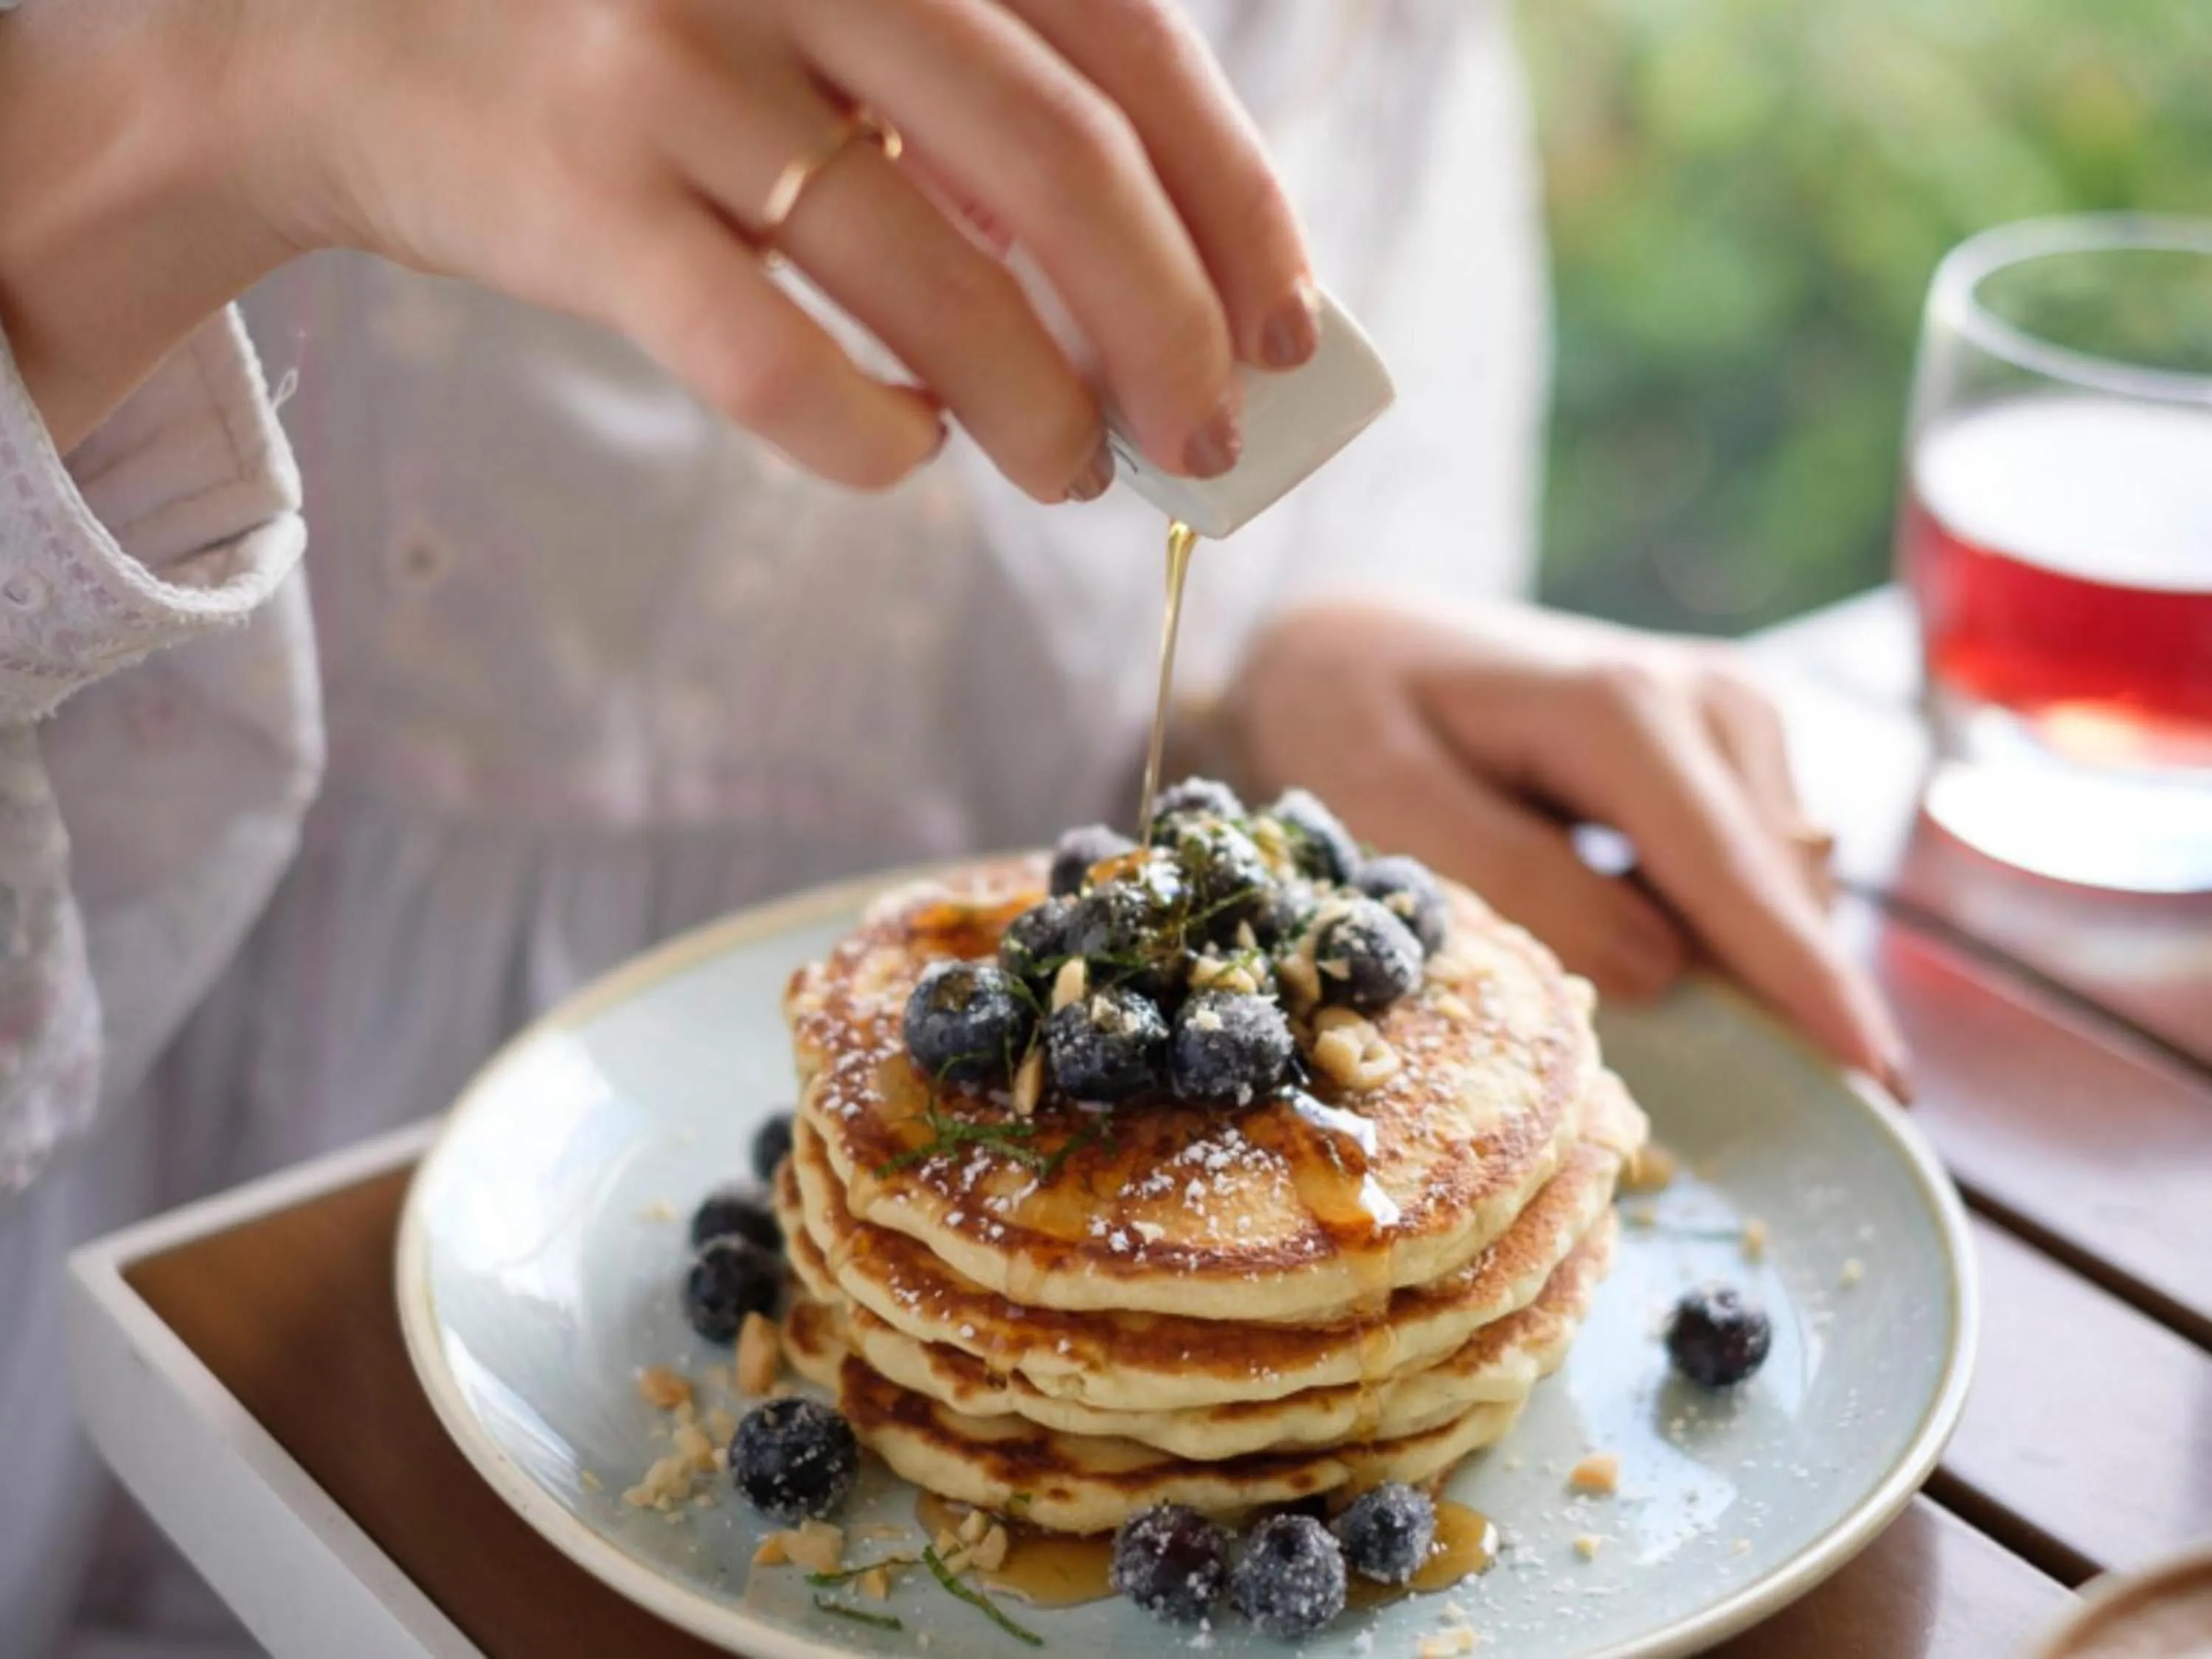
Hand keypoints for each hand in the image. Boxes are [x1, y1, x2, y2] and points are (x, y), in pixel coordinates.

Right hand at [0, 0, 1312, 487]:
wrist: (356, 41)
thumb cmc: (651, 50)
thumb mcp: (828, 21)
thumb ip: (974, 113)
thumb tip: (1152, 296)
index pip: (1123, 41)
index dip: (1233, 200)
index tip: (1294, 330)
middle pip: (1056, 165)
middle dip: (1166, 331)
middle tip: (1207, 444)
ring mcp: (675, 69)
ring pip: (927, 278)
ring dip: (1038, 408)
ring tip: (1073, 472)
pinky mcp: (582, 202)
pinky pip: (770, 360)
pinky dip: (867, 434)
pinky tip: (904, 455)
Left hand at [1230, 597, 1909, 1093]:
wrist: (1355, 642)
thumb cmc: (1350, 720)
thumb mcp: (1392, 804)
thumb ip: (1524, 886)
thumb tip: (1661, 969)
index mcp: (1624, 712)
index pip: (1737, 877)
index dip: (1809, 987)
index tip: (1885, 1084)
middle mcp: (1709, 700)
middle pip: (1780, 895)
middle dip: (1776, 1000)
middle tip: (1739, 1097)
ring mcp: (1732, 715)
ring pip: (1781, 890)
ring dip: (1728, 958)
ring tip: (1601, 968)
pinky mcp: (1732, 744)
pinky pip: (1757, 872)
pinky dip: (1712, 923)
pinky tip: (1621, 920)